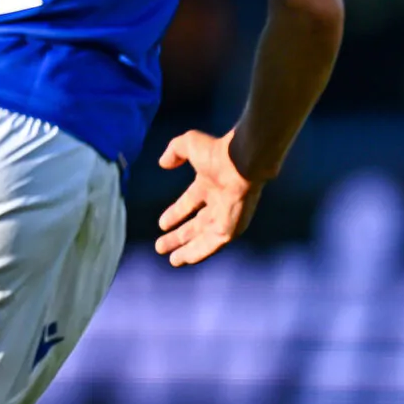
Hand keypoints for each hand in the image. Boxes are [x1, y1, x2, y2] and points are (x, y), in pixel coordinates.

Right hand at [154, 128, 261, 266]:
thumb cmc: (218, 152)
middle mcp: (218, 203)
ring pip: (203, 238)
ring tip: (171, 259)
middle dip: (179, 236)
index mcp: (209, 184)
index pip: (190, 203)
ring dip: (186, 249)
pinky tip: (184, 259)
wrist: (243, 162)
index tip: (162, 224)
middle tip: (160, 247)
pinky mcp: (231, 228)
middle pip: (196, 225)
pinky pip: (213, 244)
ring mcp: (226, 217)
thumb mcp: (189, 144)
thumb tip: (163, 163)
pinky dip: (199, 252)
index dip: (176, 213)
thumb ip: (174, 151)